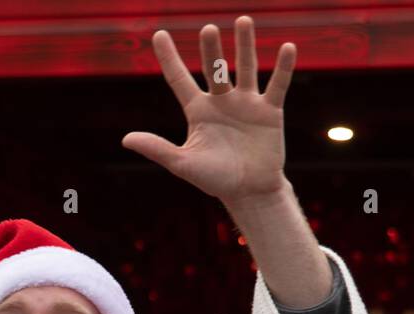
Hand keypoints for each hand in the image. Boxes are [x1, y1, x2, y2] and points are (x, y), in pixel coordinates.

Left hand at [122, 15, 295, 205]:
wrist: (249, 192)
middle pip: (214, 69)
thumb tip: (126, 139)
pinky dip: (283, 68)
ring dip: (245, 46)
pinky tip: (287, 48)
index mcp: (198, 111)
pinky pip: (277, 85)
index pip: (179, 79)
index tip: (159, 34)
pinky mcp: (269, 111)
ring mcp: (246, 103)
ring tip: (243, 21)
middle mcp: (221, 101)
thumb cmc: (215, 179)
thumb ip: (157, 148)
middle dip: (211, 51)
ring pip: (245, 68)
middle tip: (208, 30)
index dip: (169, 58)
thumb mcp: (183, 164)